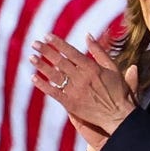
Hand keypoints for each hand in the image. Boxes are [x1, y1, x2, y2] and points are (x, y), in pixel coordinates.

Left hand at [31, 34, 137, 150]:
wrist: (118, 115)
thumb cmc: (117, 90)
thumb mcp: (112, 67)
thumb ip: (99, 51)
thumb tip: (87, 35)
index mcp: (91, 67)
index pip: (70, 52)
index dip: (58, 43)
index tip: (47, 36)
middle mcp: (81, 78)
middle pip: (60, 62)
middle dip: (46, 51)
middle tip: (34, 44)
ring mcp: (74, 91)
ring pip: (54, 76)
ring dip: (42, 66)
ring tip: (31, 57)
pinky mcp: (70, 104)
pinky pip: (53, 93)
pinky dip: (43, 85)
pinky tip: (33, 78)